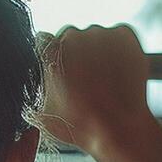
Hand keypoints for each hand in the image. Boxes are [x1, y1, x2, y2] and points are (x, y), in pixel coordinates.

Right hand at [38, 25, 156, 157]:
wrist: (119, 128)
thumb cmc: (82, 126)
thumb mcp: (44, 115)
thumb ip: (37, 92)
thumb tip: (39, 88)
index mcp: (49, 52)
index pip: (45, 41)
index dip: (53, 56)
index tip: (61, 67)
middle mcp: (73, 36)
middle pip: (72, 37)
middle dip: (77, 54)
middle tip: (86, 79)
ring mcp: (100, 33)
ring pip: (96, 37)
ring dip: (99, 52)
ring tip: (106, 79)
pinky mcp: (124, 34)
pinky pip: (118, 35)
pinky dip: (119, 47)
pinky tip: (119, 70)